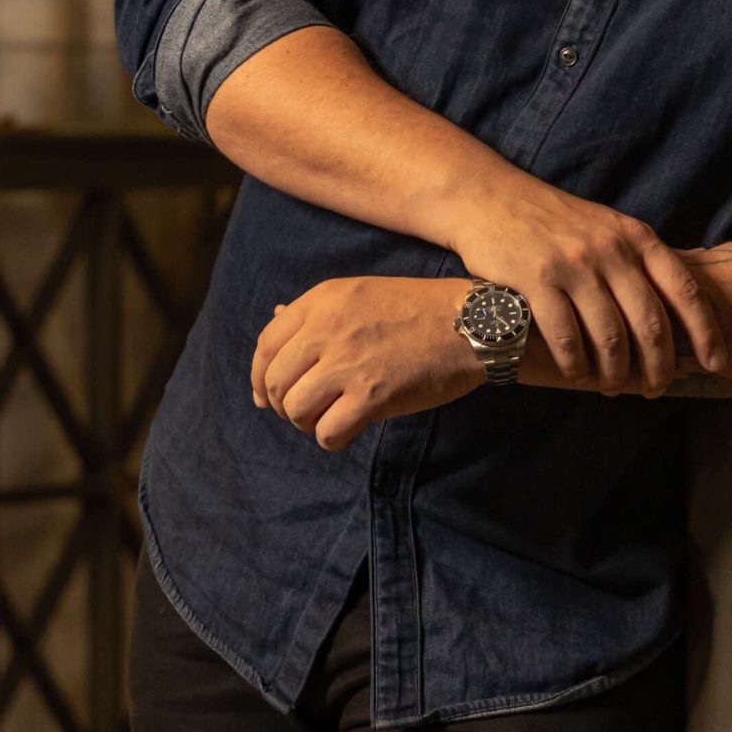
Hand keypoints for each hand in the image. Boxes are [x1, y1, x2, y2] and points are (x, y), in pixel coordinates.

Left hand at [251, 277, 479, 451]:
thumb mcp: (361, 292)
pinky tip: (348, 430)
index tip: (266, 395)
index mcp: (322, 301)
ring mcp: (348, 363)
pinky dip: (332, 439)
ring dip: (307, 423)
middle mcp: (327, 329)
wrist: (471, 323)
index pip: (266, 344)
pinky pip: (327, 432)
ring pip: (295, 410)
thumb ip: (316, 311)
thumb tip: (274, 319)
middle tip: (305, 411)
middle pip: (276, 381)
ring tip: (329, 418)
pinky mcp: (372, 395)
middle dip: (283, 405)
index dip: (260, 376)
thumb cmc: (419, 308)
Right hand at [445, 176, 726, 394]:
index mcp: (636, 237)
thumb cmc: (552, 220)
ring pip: (610, 337)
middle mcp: (610, 250)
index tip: (714, 363)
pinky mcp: (536, 279)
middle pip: (650, 323)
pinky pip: (566, 337)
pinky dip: (576, 364)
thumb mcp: (606, 226)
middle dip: (658, 366)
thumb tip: (677, 310)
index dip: (705, 332)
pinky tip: (576, 374)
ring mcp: (573, 264)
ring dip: (615, 372)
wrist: (489, 197)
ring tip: (613, 387)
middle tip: (656, 388)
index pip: (684, 290)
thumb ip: (638, 260)